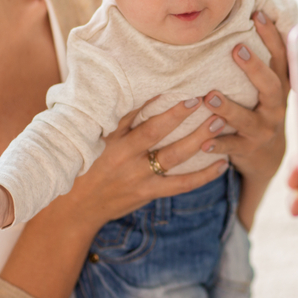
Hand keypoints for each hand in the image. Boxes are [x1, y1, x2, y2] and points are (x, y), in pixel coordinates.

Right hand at [59, 98, 232, 232]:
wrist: (75, 209)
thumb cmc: (84, 167)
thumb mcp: (93, 140)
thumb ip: (116, 120)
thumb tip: (143, 93)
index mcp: (109, 138)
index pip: (133, 113)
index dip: (156, 101)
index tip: (179, 88)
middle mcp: (124, 156)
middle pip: (157, 132)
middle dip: (182, 115)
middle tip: (207, 100)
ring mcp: (138, 176)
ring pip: (174, 156)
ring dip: (199, 140)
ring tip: (220, 124)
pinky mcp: (148, 193)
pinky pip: (181, 184)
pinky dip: (203, 175)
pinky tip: (222, 164)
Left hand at [201, 12, 288, 228]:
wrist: (266, 157)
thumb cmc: (258, 110)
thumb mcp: (265, 88)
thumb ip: (257, 62)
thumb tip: (245, 14)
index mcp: (278, 87)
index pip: (280, 57)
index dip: (272, 36)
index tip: (257, 15)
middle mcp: (275, 107)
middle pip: (271, 86)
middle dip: (255, 68)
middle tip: (237, 49)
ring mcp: (263, 130)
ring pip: (248, 119)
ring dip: (229, 108)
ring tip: (209, 97)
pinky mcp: (249, 150)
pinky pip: (233, 147)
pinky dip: (218, 144)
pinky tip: (203, 141)